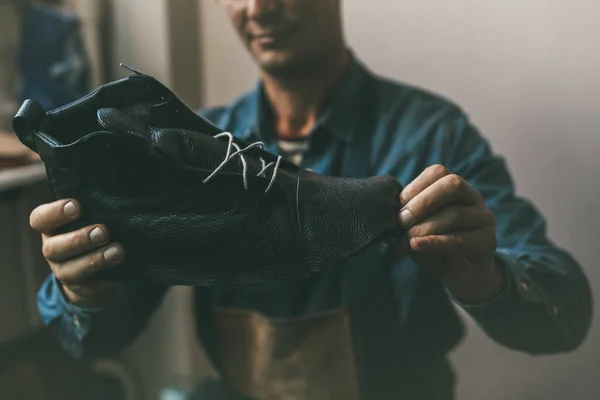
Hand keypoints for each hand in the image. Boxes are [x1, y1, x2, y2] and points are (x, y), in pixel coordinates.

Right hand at [30, 199, 124, 307]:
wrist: (102, 266)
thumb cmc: (97, 230)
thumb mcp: (92, 216)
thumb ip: (95, 207)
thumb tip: (116, 190)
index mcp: (52, 227)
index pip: (40, 219)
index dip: (55, 212)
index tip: (76, 206)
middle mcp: (53, 248)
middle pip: (53, 247)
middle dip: (79, 239)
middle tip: (102, 231)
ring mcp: (64, 268)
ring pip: (70, 268)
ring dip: (94, 259)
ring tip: (117, 250)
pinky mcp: (81, 284)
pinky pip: (87, 282)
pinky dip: (105, 270)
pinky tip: (119, 260)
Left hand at [395, 165, 503, 303]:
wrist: (462, 276)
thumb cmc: (436, 247)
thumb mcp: (417, 230)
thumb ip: (408, 221)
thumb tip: (389, 221)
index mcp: (455, 189)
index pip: (438, 172)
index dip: (416, 186)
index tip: (398, 204)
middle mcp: (473, 198)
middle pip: (453, 184)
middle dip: (423, 201)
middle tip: (402, 221)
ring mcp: (483, 219)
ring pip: (455, 214)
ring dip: (425, 227)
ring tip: (406, 242)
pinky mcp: (487, 242)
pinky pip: (460, 239)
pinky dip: (435, 242)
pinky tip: (417, 246)